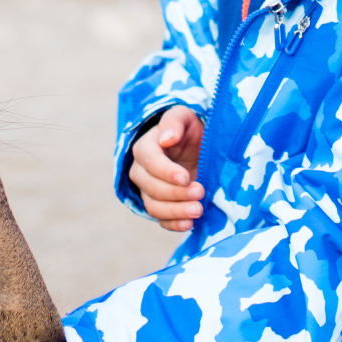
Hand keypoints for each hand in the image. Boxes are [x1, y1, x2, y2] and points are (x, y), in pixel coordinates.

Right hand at [129, 106, 204, 232]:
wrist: (195, 147)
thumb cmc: (189, 130)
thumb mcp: (185, 117)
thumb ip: (174, 122)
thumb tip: (167, 139)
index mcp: (145, 147)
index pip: (150, 162)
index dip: (166, 172)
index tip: (186, 178)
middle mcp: (141, 171)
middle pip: (151, 187)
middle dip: (176, 193)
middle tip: (200, 192)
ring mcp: (148, 191)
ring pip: (154, 206)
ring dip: (176, 211)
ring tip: (198, 210)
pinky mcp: (159, 205)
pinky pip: (161, 220)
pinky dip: (174, 224)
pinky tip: (190, 224)